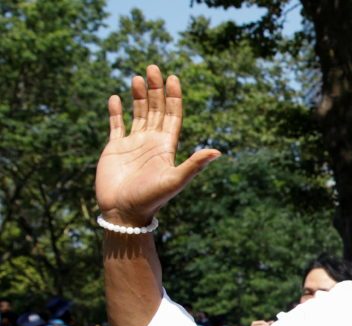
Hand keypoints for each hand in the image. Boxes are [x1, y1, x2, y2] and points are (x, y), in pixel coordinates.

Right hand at [95, 65, 220, 225]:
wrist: (124, 213)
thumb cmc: (151, 199)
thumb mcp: (176, 180)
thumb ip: (194, 164)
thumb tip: (217, 152)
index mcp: (166, 146)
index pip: (173, 116)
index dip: (173, 97)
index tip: (173, 78)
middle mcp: (151, 142)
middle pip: (156, 109)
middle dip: (155, 89)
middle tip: (153, 67)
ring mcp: (133, 145)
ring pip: (138, 114)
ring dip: (139, 96)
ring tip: (137, 77)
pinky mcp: (115, 149)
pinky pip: (116, 125)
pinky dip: (116, 111)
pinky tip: (116, 97)